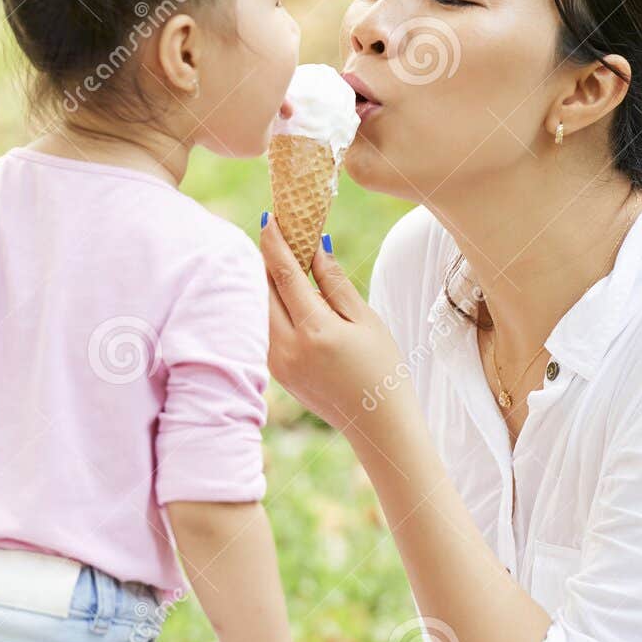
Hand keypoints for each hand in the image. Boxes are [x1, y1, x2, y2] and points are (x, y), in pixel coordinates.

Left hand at [260, 219, 411, 435]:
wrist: (378, 425)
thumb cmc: (382, 369)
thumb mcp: (367, 321)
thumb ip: (336, 283)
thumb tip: (315, 246)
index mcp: (314, 332)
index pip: (284, 275)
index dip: (274, 242)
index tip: (268, 216)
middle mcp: (287, 348)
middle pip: (261, 290)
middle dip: (264, 258)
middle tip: (272, 231)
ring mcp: (277, 364)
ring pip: (259, 311)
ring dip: (264, 283)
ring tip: (278, 258)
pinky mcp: (276, 373)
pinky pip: (264, 330)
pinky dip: (269, 307)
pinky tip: (284, 294)